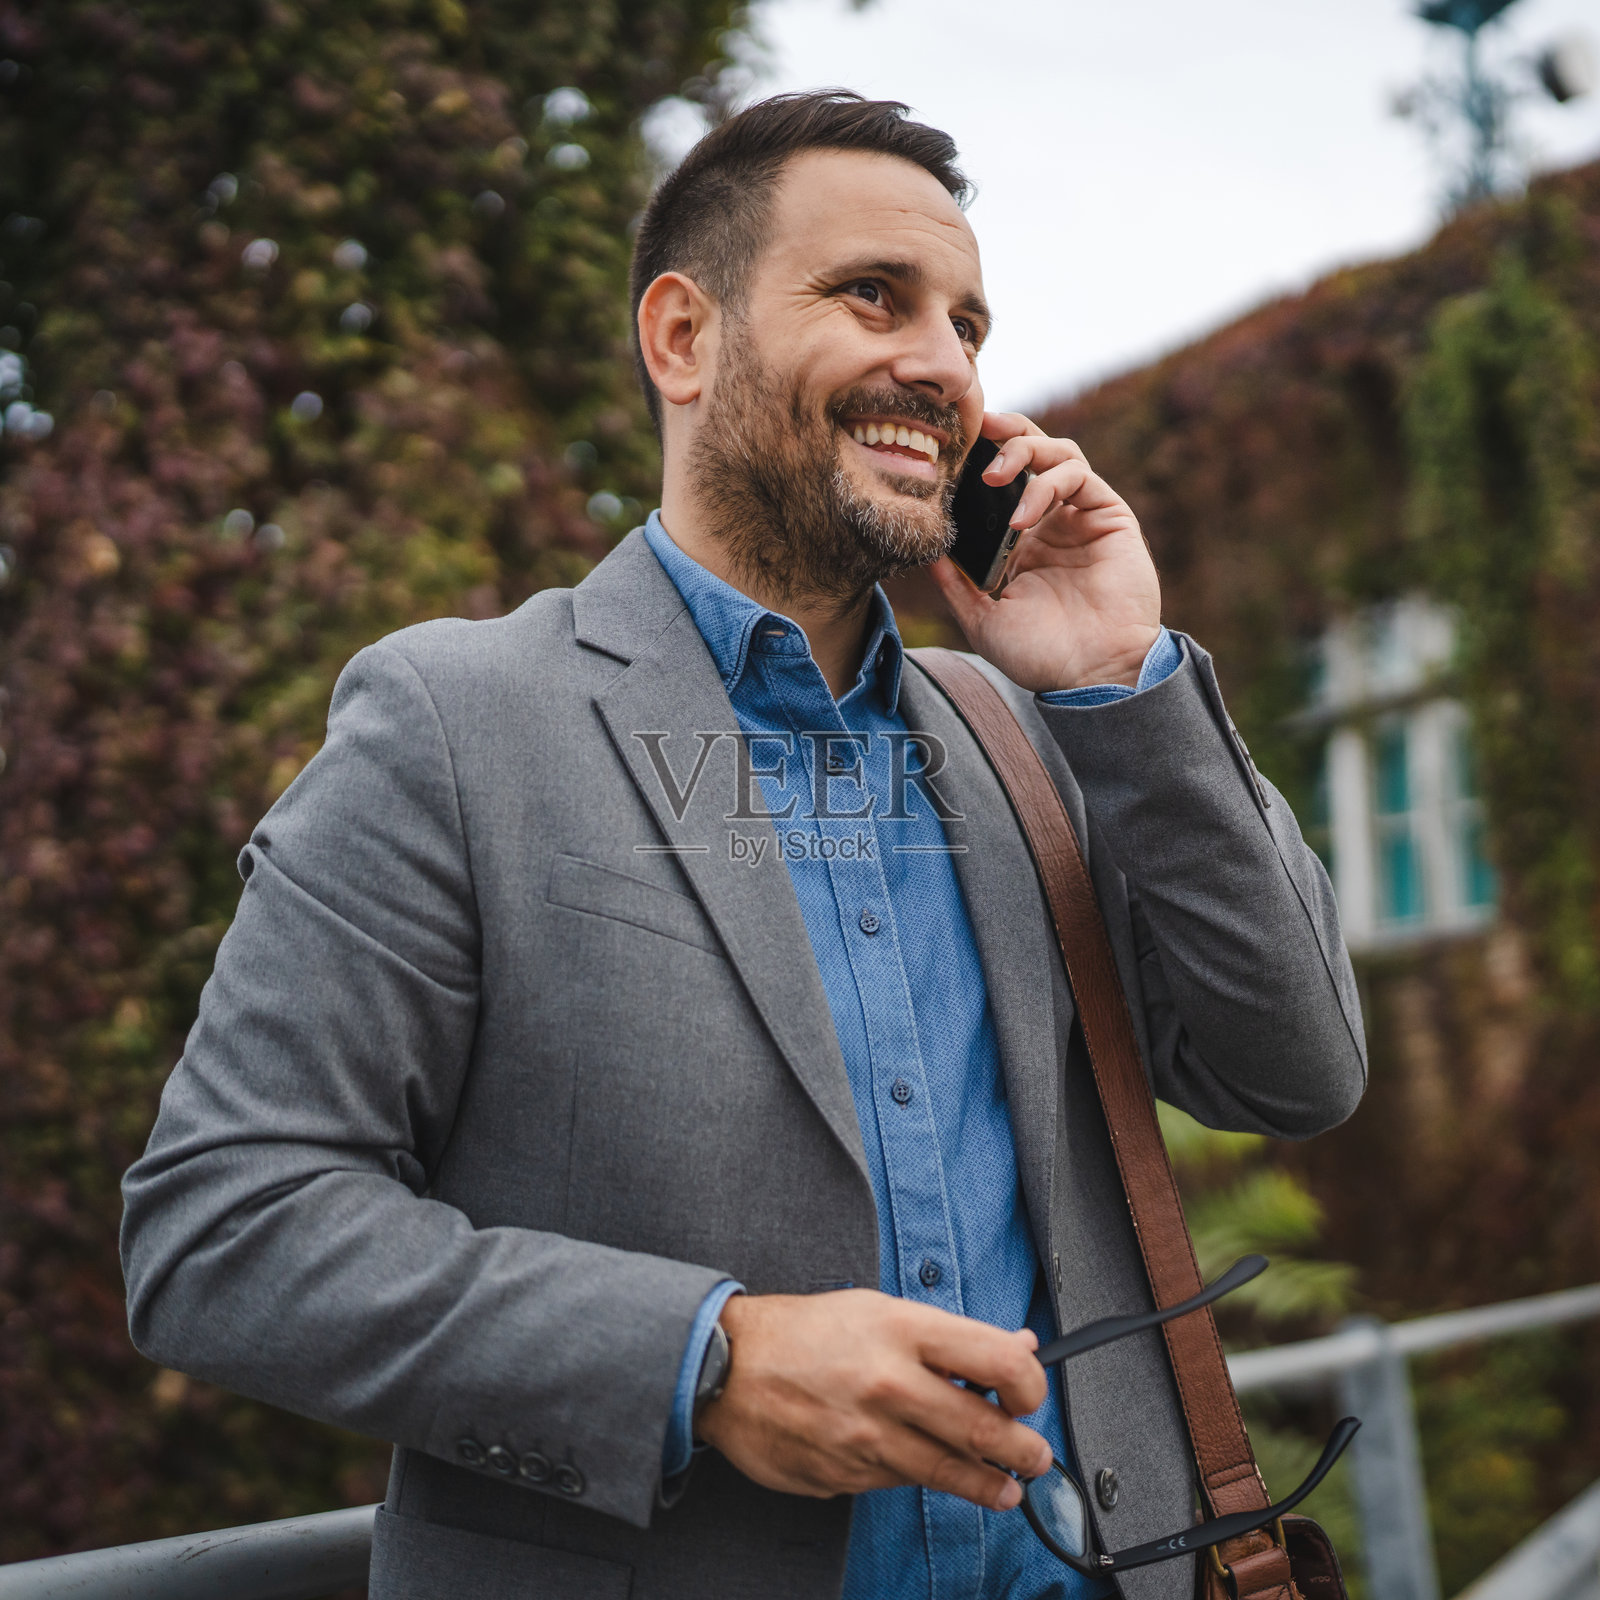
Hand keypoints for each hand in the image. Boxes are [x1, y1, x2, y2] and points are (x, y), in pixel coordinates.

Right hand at [694, 1289, 1052, 1510]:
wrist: (724, 1366)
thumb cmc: (803, 1331)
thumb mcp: (877, 1309)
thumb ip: (948, 1335)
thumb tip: (1015, 1347)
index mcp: (902, 1330)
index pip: (999, 1360)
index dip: (1030, 1384)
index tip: (1029, 1395)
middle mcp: (890, 1384)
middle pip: (986, 1430)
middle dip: (1025, 1451)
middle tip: (1035, 1457)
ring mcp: (867, 1437)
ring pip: (949, 1472)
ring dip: (988, 1485)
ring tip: (1004, 1488)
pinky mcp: (845, 1476)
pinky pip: (898, 1483)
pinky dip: (915, 1476)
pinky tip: (921, 1469)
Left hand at [929, 412, 1160, 692]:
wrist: (1089, 676)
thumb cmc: (1040, 655)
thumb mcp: (982, 618)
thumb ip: (954, 582)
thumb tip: (924, 550)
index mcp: (1021, 539)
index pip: (1000, 480)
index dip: (978, 458)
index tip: (945, 450)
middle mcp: (1053, 520)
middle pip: (1031, 451)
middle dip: (1002, 434)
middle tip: (972, 435)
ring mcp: (1082, 516)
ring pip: (1058, 453)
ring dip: (1023, 452)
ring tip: (992, 476)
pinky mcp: (1110, 516)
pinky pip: (1079, 476)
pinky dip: (1047, 485)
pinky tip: (1023, 518)